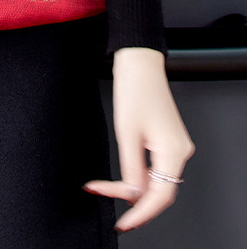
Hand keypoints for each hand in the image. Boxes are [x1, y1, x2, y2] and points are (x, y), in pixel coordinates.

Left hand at [83, 47, 194, 232]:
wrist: (138, 62)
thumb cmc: (134, 89)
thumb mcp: (126, 132)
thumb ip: (131, 168)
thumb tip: (132, 195)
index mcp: (174, 151)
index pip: (161, 197)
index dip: (141, 213)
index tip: (124, 222)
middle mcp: (180, 150)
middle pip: (159, 190)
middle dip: (132, 200)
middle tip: (107, 202)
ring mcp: (175, 145)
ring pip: (157, 180)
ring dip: (133, 188)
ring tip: (106, 188)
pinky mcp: (167, 139)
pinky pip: (155, 167)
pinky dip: (138, 175)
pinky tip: (122, 177)